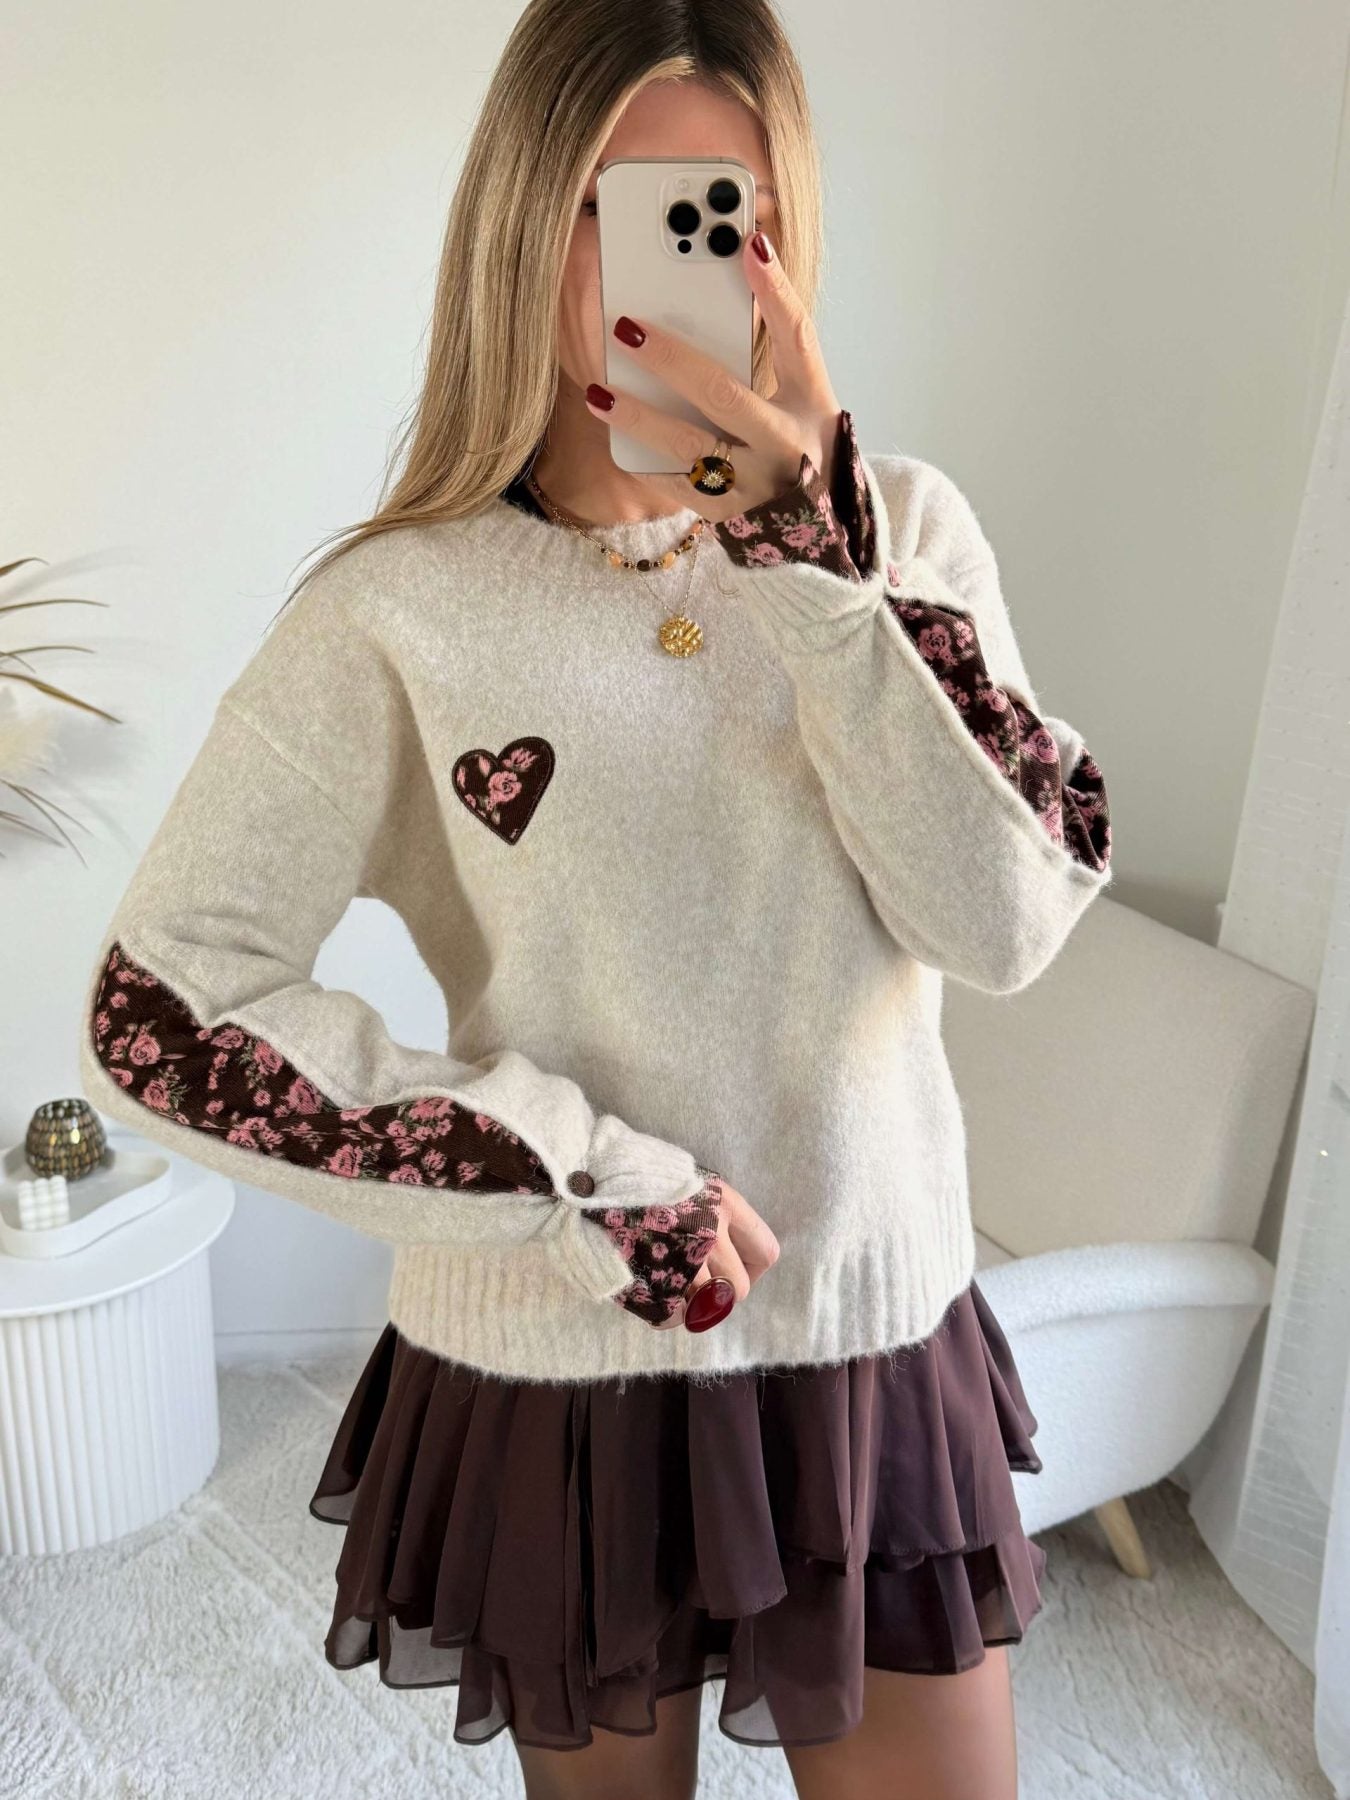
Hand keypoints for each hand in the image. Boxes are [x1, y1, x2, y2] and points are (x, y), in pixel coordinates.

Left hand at [584, 229, 841, 519]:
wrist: (818, 532)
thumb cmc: (803, 448)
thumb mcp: (806, 399)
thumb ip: (777, 349)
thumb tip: (737, 279)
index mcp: (811, 404)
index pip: (797, 338)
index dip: (775, 291)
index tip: (749, 244)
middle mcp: (785, 445)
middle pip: (723, 394)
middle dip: (671, 359)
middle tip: (626, 328)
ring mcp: (753, 486)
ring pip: (688, 446)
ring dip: (638, 417)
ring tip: (598, 392)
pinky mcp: (725, 516)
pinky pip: (674, 484)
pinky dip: (642, 458)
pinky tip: (612, 433)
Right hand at [654, 1173, 780, 1332]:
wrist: (590, 1172)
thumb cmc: (642, 1173)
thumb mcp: (691, 1182)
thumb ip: (717, 1215)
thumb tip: (732, 1255)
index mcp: (725, 1204)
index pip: (765, 1253)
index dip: (752, 1268)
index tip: (733, 1268)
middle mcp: (710, 1232)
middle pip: (738, 1290)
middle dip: (720, 1292)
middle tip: (697, 1280)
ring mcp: (680, 1258)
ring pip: (705, 1307)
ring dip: (691, 1303)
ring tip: (671, 1284)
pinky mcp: (650, 1278)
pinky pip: (672, 1316)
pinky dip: (666, 1313)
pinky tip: (654, 1294)